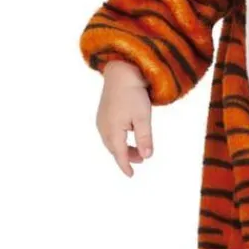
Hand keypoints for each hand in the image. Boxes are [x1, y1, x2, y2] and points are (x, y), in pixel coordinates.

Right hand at [96, 60, 153, 176]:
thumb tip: (147, 156)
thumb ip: (145, 138)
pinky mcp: (103, 114)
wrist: (121, 72)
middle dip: (126, 157)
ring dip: (122, 148)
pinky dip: (117, 139)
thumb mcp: (143, 117)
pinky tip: (126, 134)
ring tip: (137, 149)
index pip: (120, 155)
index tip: (131, 175)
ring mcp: (101, 121)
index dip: (126, 166)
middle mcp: (103, 128)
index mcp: (113, 131)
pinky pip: (108, 133)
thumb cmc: (133, 94)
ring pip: (111, 142)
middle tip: (141, 160)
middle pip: (114, 149)